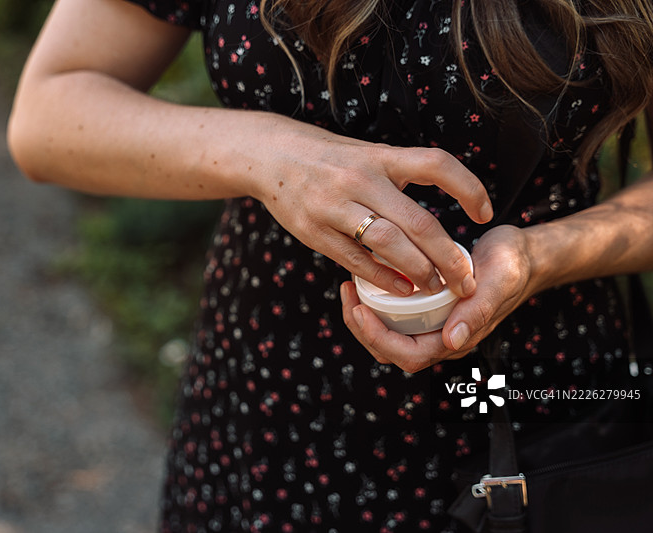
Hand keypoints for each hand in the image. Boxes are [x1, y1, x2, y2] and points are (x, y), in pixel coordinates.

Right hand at [255, 118, 492, 297]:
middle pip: (419, 222)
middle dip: (449, 257)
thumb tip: (435, 217)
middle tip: (466, 280)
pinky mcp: (315, 231)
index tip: (484, 214)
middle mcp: (361, 179)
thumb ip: (399, 178)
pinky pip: (355, 259)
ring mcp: (335, 206)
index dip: (468, 188)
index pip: (437, 165)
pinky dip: (382, 278)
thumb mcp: (366, 155)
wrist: (271, 156)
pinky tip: (400, 289)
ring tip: (435, 288)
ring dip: (418, 271)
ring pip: (388, 244)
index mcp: (380, 157)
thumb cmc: (328, 159)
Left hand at [340, 225, 537, 372]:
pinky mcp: (427, 309)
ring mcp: (433, 324)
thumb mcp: (499, 281)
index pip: (407, 355)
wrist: (524, 253)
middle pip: (389, 350)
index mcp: (457, 339)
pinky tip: (365, 279)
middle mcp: (441, 337)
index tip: (359, 309)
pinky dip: (374, 302)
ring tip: (349, 288)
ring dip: (363, 317)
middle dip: (361, 328)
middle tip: (346, 295)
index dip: (378, 338)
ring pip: (388, 334)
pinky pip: (393, 316)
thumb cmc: (514, 265)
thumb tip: (451, 341)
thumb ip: (477, 311)